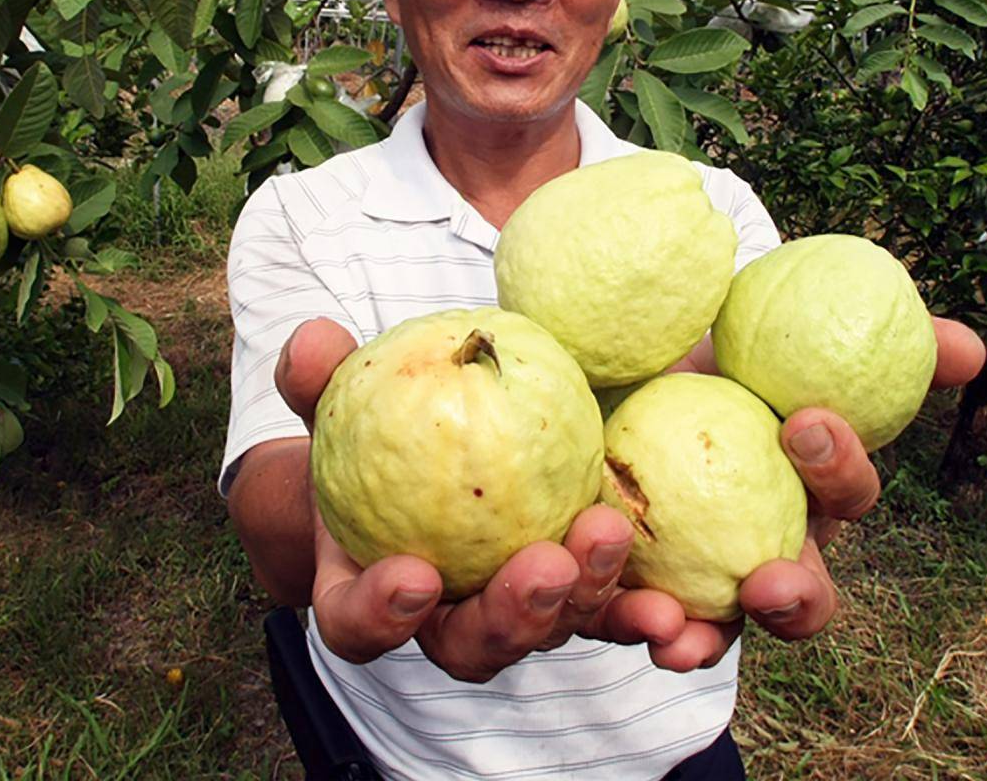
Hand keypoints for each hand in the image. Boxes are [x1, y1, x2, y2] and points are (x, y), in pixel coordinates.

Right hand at [275, 318, 660, 682]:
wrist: (434, 440)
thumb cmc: (372, 425)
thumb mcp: (340, 395)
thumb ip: (319, 375)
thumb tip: (311, 341)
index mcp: (365, 590)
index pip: (357, 622)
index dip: (379, 614)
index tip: (414, 576)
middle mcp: (442, 620)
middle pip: (470, 646)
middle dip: (511, 617)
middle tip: (545, 568)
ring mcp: (513, 612)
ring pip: (549, 629)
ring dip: (588, 601)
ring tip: (610, 539)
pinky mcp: (574, 591)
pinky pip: (607, 605)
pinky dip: (638, 605)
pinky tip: (675, 594)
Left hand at [594, 315, 986, 670]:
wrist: (619, 375)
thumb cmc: (721, 367)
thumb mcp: (782, 340)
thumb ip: (875, 341)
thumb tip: (971, 347)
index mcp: (811, 500)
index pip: (845, 497)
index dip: (838, 467)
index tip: (804, 420)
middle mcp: (763, 556)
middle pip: (798, 601)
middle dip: (792, 602)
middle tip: (768, 581)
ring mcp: (698, 586)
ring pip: (714, 634)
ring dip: (700, 639)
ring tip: (672, 628)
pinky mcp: (625, 590)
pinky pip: (625, 620)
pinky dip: (622, 621)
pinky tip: (613, 610)